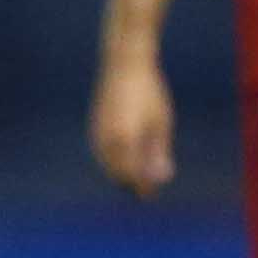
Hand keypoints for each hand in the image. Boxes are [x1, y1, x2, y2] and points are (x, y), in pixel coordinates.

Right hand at [90, 54, 175, 196]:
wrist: (124, 64)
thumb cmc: (149, 91)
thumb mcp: (161, 122)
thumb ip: (159, 151)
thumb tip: (162, 177)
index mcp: (125, 140)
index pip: (133, 176)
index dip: (143, 188)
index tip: (153, 193)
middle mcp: (107, 140)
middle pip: (118, 175)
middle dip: (132, 184)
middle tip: (147, 190)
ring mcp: (97, 133)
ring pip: (108, 166)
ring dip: (122, 173)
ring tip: (140, 174)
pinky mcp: (95, 127)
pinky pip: (102, 154)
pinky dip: (114, 162)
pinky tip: (127, 158)